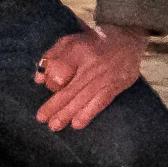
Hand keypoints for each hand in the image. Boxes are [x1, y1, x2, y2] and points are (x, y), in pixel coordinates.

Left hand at [33, 23, 149, 133]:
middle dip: (54, 106)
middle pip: (69, 89)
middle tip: (42, 118)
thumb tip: (39, 79)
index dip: (52, 80)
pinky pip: (99, 103)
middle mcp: (91, 65)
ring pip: (82, 99)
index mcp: (78, 49)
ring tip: (54, 125)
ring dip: (67, 114)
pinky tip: (77, 124)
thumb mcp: (70, 41)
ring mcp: (103, 77)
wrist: (129, 42)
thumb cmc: (94, 43)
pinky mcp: (113, 87)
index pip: (60, 69)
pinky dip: (87, 114)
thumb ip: (52, 57)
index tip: (48, 85)